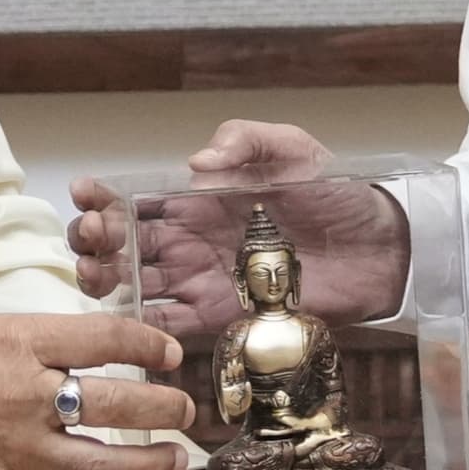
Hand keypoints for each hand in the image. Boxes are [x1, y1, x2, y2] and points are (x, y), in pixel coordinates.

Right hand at [0, 314, 198, 469]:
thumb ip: (47, 340)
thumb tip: (97, 347)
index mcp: (25, 346)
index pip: (104, 338)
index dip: (146, 342)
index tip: (168, 351)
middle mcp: (30, 398)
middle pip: (115, 404)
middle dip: (161, 406)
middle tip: (184, 408)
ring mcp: (23, 449)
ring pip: (103, 464)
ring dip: (148, 464)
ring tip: (174, 458)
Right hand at [68, 122, 410, 330]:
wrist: (384, 247)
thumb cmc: (338, 191)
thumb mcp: (292, 149)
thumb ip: (243, 141)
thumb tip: (197, 163)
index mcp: (200, 198)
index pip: (138, 198)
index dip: (104, 197)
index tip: (85, 195)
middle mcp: (194, 241)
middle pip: (127, 246)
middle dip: (96, 243)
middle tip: (89, 243)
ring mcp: (206, 281)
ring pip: (140, 287)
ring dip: (110, 284)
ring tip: (95, 278)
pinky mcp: (226, 318)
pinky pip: (175, 327)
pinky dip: (146, 328)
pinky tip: (126, 323)